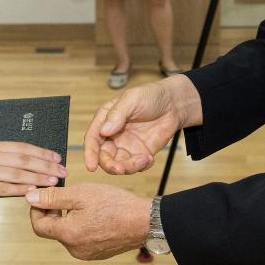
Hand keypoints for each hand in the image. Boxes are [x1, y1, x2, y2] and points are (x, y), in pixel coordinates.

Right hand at [0, 142, 65, 198]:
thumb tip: (12, 158)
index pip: (22, 148)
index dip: (42, 153)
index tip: (57, 156)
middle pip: (25, 161)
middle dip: (47, 166)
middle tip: (63, 171)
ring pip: (18, 175)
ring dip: (38, 178)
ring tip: (54, 182)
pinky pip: (2, 189)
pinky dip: (19, 190)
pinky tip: (32, 193)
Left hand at [27, 183, 150, 259]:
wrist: (144, 221)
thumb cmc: (115, 205)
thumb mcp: (81, 194)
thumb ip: (52, 197)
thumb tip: (29, 197)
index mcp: (68, 235)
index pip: (38, 225)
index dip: (36, 209)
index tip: (41, 195)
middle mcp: (75, 249)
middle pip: (53, 230)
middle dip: (53, 212)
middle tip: (63, 194)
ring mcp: (87, 253)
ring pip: (68, 234)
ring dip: (68, 218)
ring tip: (82, 202)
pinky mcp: (98, 253)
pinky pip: (82, 239)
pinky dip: (81, 226)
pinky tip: (93, 213)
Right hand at [84, 76, 199, 174]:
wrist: (174, 104)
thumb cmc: (150, 96)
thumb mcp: (132, 99)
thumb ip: (117, 115)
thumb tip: (104, 131)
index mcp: (106, 120)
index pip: (93, 138)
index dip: (90, 153)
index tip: (91, 167)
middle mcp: (113, 135)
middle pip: (104, 156)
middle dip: (109, 165)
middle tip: (120, 168)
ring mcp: (127, 145)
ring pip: (120, 164)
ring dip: (128, 167)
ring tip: (143, 159)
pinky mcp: (141, 153)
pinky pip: (136, 166)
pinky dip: (141, 166)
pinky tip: (150, 158)